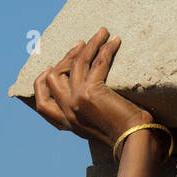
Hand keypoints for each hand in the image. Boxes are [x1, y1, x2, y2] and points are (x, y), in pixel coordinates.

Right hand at [32, 27, 154, 148]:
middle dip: (66, 57)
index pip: (42, 103)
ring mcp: (76, 101)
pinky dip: (105, 48)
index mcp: (68, 123)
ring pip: (75, 64)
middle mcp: (68, 112)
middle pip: (53, 77)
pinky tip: (114, 40)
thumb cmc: (126, 136)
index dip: (41, 83)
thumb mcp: (100, 126)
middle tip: (81, 44)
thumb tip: (93, 91)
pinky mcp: (91, 93)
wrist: (135, 143)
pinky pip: (97, 62)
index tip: (50, 66)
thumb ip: (89, 113)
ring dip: (89, 44)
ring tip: (101, 32)